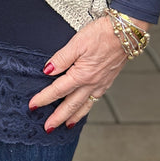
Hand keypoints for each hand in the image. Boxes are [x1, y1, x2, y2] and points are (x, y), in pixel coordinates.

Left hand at [29, 13, 149, 131]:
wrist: (126, 32)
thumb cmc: (102, 34)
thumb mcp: (77, 42)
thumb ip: (61, 58)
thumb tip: (47, 70)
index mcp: (82, 75)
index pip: (58, 90)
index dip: (44, 98)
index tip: (33, 105)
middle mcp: (92, 83)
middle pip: (71, 104)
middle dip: (58, 117)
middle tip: (47, 127)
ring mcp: (101, 83)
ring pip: (85, 105)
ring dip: (74, 116)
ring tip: (66, 125)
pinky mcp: (108, 80)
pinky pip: (95, 99)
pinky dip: (87, 107)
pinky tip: (84, 107)